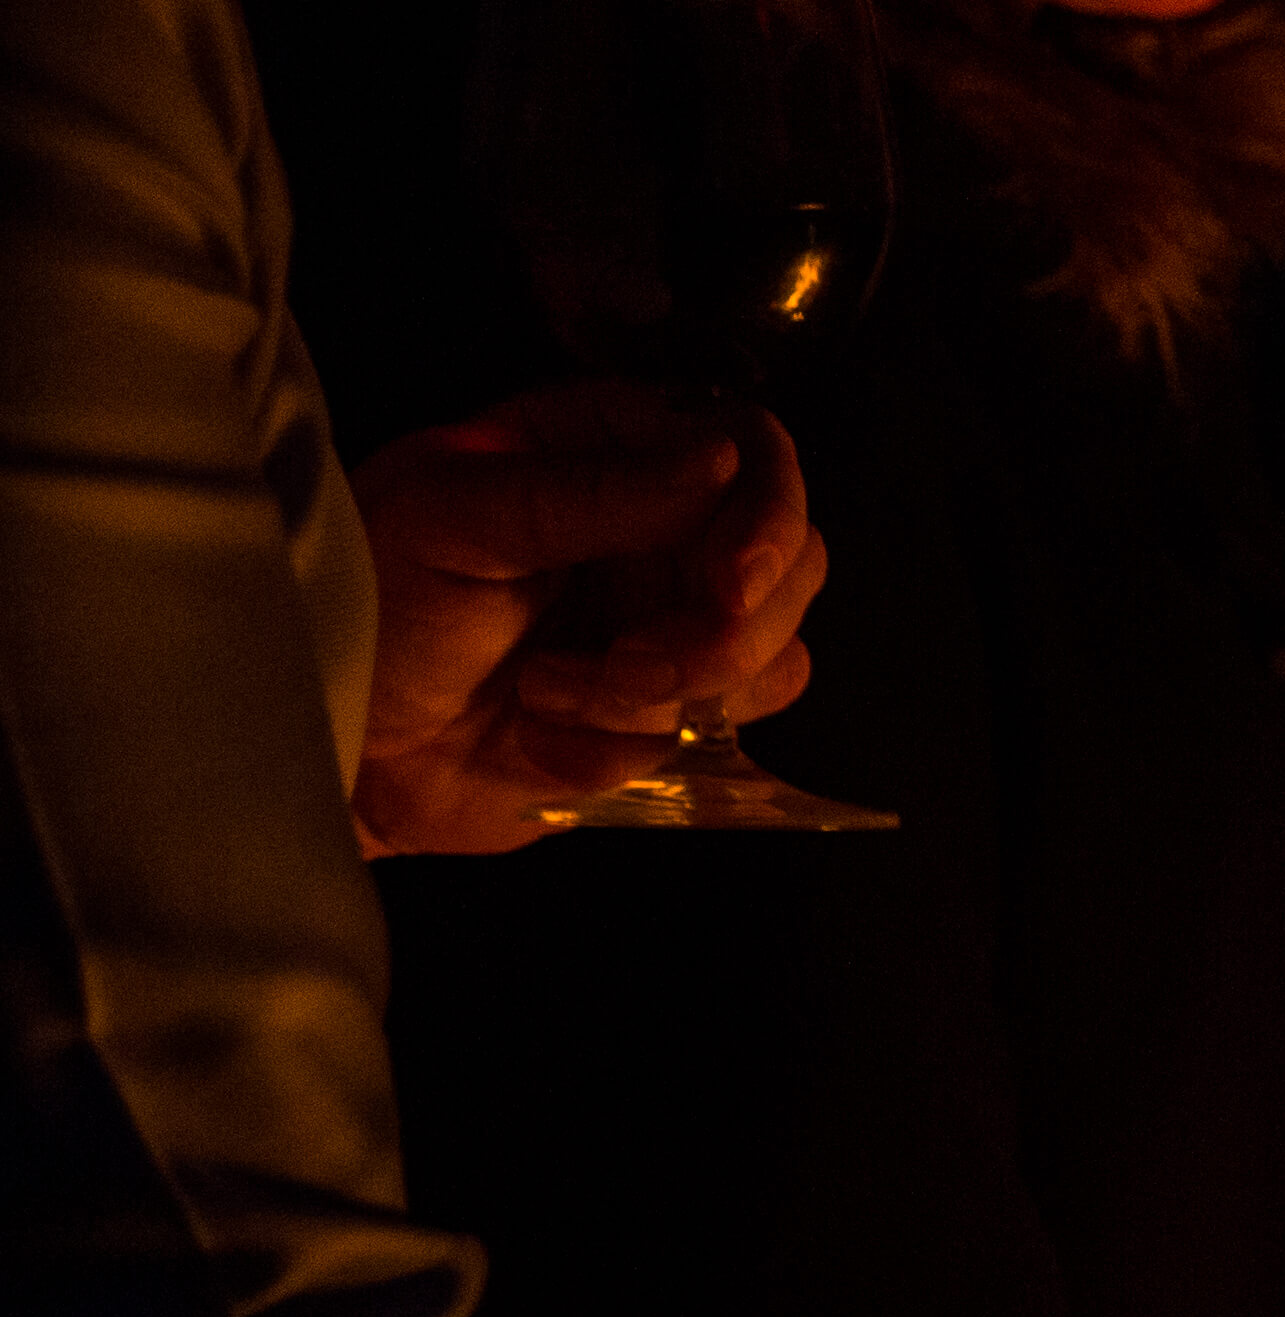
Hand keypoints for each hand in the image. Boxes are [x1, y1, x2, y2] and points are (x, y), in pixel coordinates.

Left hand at [350, 388, 822, 855]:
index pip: (752, 449)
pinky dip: (625, 744)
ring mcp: (672, 625)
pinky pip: (717, 736)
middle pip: (794, 563)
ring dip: (663, 693)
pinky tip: (542, 736)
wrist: (337, 738)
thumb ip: (588, 490)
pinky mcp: (667, 715)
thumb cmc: (369, 600)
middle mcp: (659, 533)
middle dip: (723, 630)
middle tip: (632, 660)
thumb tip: (721, 458)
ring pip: (774, 657)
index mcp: (607, 451)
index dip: (767, 514)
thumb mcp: (455, 518)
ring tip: (547, 693)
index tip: (729, 583)